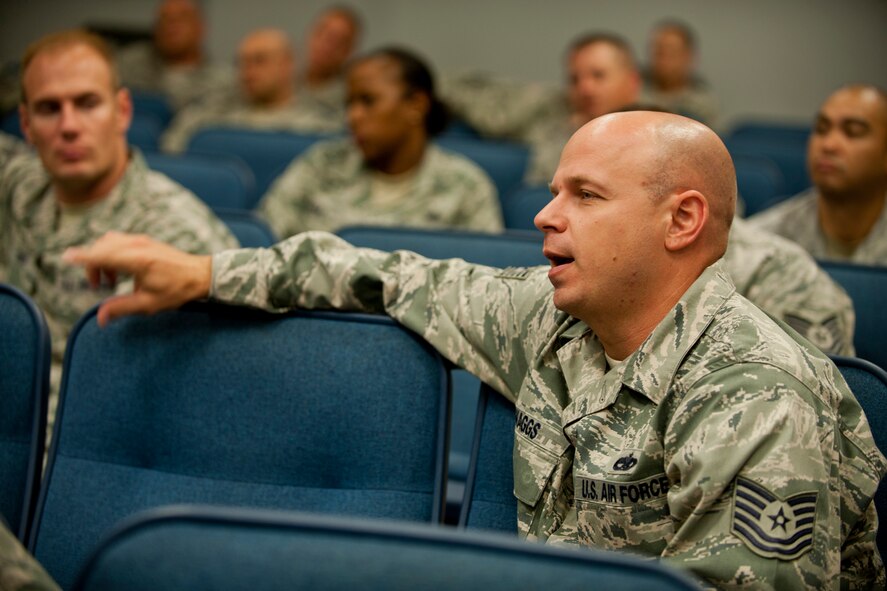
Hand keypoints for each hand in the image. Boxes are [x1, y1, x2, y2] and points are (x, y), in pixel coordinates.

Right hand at [63, 231, 212, 326]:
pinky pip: (118, 241)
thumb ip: (121, 308)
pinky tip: (119, 271)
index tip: (65, 258)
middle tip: (98, 286)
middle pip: (101, 248)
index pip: (103, 255)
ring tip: (110, 280)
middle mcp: (137, 246)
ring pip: (108, 242)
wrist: (200, 275)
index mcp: (137, 261)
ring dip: (101, 258)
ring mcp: (141, 240)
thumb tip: (99, 318)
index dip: (82, 257)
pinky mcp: (144, 240)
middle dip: (92, 265)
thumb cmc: (177, 290)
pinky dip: (110, 252)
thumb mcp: (149, 304)